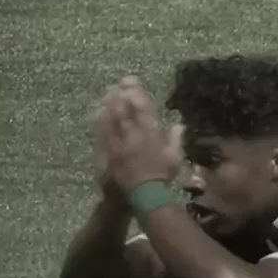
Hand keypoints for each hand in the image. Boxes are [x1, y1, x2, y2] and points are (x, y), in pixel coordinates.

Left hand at [94, 77, 183, 193]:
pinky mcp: (106, 150)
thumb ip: (176, 138)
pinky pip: (100, 131)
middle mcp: (132, 134)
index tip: (132, 81)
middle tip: (117, 84)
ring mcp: (117, 141)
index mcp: (150, 133)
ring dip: (108, 102)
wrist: (142, 195)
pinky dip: (99, 119)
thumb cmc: (161, 176)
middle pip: (123, 108)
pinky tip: (97, 111)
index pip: (141, 106)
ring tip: (107, 93)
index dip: (136, 91)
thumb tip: (179, 124)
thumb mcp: (175, 157)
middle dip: (120, 93)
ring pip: (110, 117)